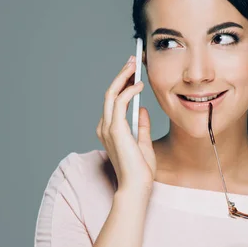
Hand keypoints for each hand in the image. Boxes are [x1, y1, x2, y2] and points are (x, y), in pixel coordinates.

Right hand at [96, 55, 155, 194]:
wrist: (137, 187)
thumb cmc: (140, 170)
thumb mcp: (143, 143)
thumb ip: (141, 126)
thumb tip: (142, 109)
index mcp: (110, 130)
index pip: (114, 101)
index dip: (122, 84)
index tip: (133, 72)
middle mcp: (105, 127)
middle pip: (110, 93)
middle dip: (121, 74)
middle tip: (132, 59)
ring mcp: (108, 128)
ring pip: (112, 94)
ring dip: (123, 77)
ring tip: (134, 65)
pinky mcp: (115, 129)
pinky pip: (119, 103)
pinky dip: (129, 90)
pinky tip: (139, 84)